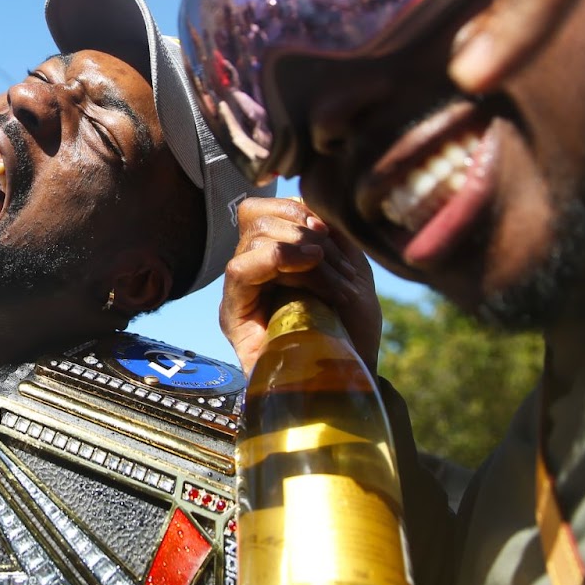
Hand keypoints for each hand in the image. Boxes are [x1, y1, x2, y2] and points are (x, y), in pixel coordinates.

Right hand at [221, 197, 380, 374]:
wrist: (351, 381)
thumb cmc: (351, 329)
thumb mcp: (345, 270)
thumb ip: (325, 237)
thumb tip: (310, 202)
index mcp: (272, 257)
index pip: (260, 210)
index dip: (289, 207)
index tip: (323, 226)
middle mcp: (251, 274)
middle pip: (254, 219)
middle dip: (295, 226)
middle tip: (325, 251)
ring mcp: (240, 297)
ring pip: (249, 240)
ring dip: (291, 243)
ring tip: (320, 264)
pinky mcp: (233, 320)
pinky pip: (239, 271)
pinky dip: (273, 258)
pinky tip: (305, 265)